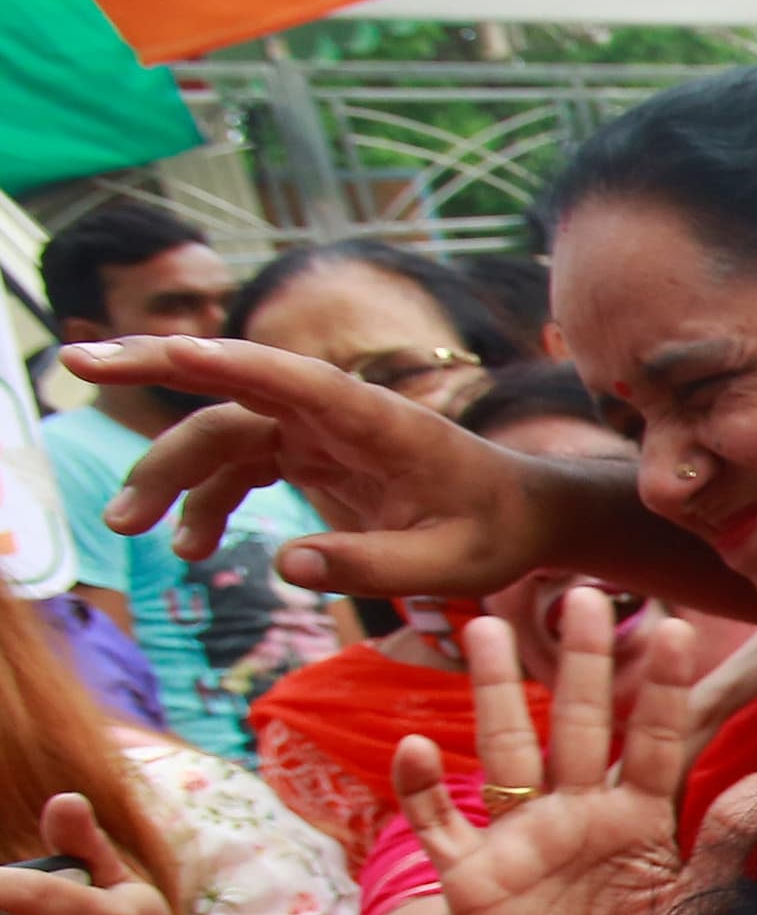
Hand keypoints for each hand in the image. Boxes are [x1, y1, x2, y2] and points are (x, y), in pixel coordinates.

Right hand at [61, 336, 578, 591]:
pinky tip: (188, 546)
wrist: (523, 516)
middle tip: (75, 364)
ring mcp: (316, 429)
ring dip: (168, 471)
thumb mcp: (453, 564)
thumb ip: (376, 566)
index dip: (227, 360)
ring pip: (221, 431)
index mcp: (376, 420)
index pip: (291, 378)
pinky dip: (206, 499)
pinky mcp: (308, 453)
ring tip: (126, 526)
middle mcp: (335, 412)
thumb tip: (285, 565)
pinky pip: (240, 466)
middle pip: (231, 387)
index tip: (169, 349)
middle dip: (152, 372)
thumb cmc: (496, 532)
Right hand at [397, 590, 738, 914]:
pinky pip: (440, 825)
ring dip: (496, 691)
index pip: (656, 740)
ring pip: (505, 748)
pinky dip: (422, 791)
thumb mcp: (696, 908)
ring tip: (490, 628)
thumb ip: (728, 845)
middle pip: (579, 723)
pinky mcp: (474, 876)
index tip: (678, 630)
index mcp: (639, 817)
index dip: (664, 688)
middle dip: (582, 661)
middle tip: (586, 596)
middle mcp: (578, 813)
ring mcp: (522, 838)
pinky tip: (415, 748)